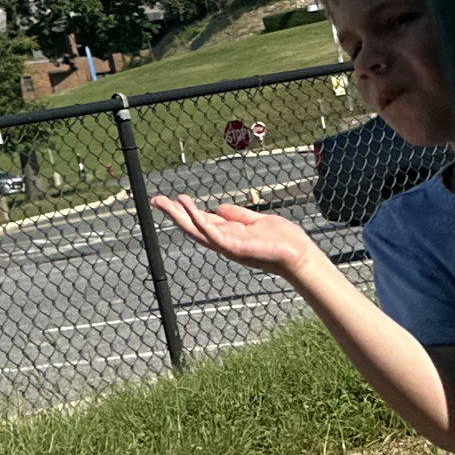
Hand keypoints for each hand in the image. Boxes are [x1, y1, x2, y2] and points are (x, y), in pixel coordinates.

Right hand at [154, 193, 319, 279]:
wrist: (299, 255)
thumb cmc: (282, 240)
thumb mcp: (257, 221)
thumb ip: (237, 215)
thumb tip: (218, 207)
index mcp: (228, 235)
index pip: (202, 221)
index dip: (185, 211)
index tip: (171, 199)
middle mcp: (223, 242)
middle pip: (192, 227)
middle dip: (173, 214)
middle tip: (154, 200)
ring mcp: (226, 245)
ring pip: (195, 230)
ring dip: (177, 216)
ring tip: (163, 201)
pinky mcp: (232, 246)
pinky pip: (209, 231)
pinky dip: (195, 217)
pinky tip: (185, 203)